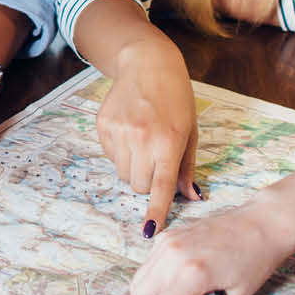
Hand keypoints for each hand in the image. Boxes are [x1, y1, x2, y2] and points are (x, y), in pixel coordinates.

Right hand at [97, 37, 201, 236]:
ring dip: (133, 167)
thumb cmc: (175, 98)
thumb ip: (187, 166)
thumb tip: (191, 196)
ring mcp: (120, 133)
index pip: (161, 187)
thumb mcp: (190, 131)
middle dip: (148, 181)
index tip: (150, 231)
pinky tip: (129, 130)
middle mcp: (142, 139)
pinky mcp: (103, 127)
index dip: (156, 211)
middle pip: (139, 185)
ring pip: (123, 174)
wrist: (147, 63)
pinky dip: (120, 152)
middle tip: (155, 160)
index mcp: (169, 142)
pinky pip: (110, 156)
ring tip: (142, 141)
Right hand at [119, 203, 294, 294]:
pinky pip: (148, 265)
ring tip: (185, 294)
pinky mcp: (166, 235)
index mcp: (192, 275)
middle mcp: (173, 256)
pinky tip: (183, 276)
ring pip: (139, 281)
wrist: (262, 224)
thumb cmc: (254, 263)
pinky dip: (157, 278)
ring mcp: (166, 242)